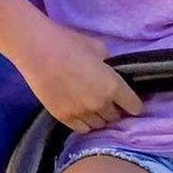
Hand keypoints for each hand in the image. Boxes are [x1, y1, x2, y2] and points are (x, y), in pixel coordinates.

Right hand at [12, 21, 143, 133]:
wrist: (37, 51)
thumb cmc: (70, 44)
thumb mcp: (99, 48)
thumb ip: (110, 64)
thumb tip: (111, 71)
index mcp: (113, 86)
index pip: (134, 106)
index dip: (135, 105)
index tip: (132, 103)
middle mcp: (100, 103)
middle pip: (115, 117)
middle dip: (116, 111)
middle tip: (112, 103)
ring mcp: (81, 112)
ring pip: (99, 125)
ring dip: (100, 118)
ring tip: (95, 109)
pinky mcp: (63, 118)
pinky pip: (81, 129)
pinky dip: (85, 123)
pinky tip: (83, 115)